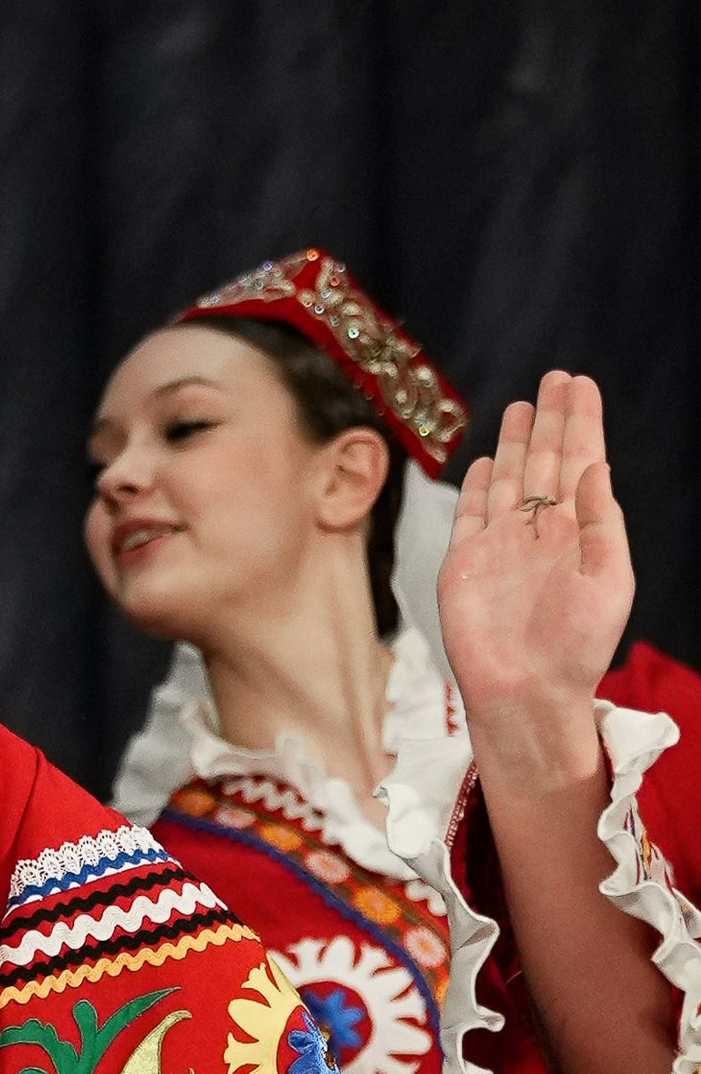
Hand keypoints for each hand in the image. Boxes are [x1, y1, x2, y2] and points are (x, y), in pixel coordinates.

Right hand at [436, 370, 633, 791]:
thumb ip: (602, 522)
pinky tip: (489, 463)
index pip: (581, 461)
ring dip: (517, 443)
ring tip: (523, 405)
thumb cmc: (576, 649)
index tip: (581, 384)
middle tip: (556, 377)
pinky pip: (471, 516)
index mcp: (579, 532)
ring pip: (510, 481)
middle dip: (550, 419)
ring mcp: (501, 548)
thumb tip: (593, 466)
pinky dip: (479, 487)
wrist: (526, 696)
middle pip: (545, 461)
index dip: (581, 421)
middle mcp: (540, 533)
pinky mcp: (464, 567)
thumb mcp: (609, 581)